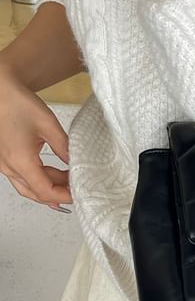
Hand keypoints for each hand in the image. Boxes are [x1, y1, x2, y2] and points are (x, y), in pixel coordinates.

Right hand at [0, 66, 72, 211]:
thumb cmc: (18, 104)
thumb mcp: (49, 126)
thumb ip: (64, 148)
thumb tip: (76, 163)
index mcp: (20, 161)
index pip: (44, 191)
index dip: (64, 196)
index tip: (80, 195)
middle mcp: (9, 167)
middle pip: (36, 193)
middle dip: (58, 194)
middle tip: (79, 189)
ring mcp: (4, 164)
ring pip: (29, 186)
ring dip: (50, 186)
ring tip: (71, 182)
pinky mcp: (5, 158)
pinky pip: (23, 176)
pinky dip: (41, 178)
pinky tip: (56, 176)